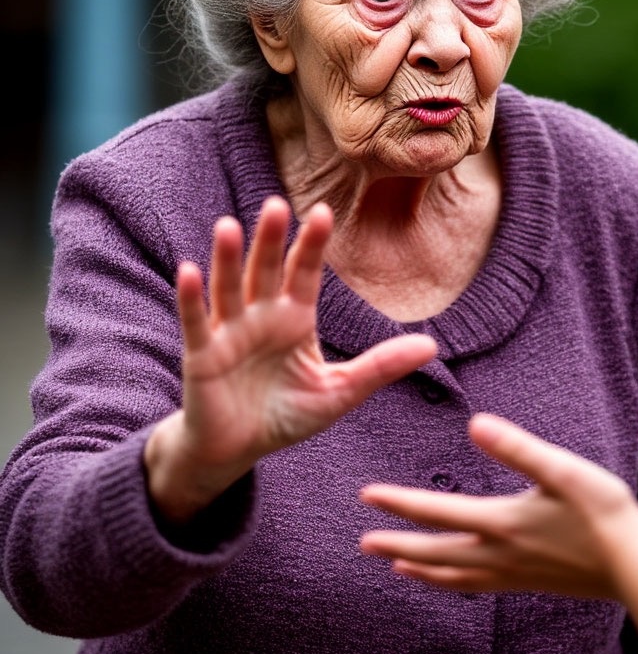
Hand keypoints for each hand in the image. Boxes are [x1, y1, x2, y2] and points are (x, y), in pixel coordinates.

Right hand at [145, 195, 436, 520]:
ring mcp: (228, 332)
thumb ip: (380, 367)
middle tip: (277, 204)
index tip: (324, 211)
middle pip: (267, 270)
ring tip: (228, 226)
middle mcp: (261, 316)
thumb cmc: (287, 414)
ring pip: (229, 287)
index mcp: (296, 318)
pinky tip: (189, 271)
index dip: (312, 244)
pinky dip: (191, 298)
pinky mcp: (201, 356)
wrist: (237, 449)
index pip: (305, 273)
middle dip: (271, 240)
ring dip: (228, 258)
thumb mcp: (339, 392)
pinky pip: (195, 323)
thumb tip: (432, 346)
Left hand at [359, 412, 637, 598]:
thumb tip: (475, 424)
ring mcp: (513, 573)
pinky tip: (451, 580)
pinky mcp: (528, 583)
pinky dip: (450, 583)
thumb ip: (517, 447)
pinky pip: (476, 586)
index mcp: (502, 521)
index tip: (367, 496)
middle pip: (434, 551)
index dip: (399, 503)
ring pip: (451, 575)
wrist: (634, 568)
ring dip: (419, 569)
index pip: (437, 512)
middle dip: (396, 544)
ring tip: (394, 567)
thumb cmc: (602, 513)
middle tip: (363, 542)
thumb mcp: (561, 469)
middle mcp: (499, 552)